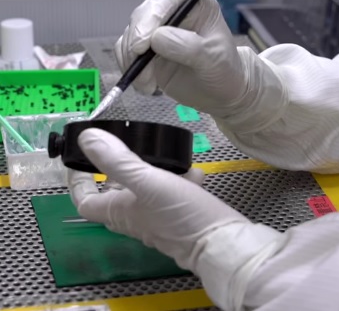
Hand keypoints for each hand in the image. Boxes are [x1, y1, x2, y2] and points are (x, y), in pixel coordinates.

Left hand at [68, 128, 244, 264]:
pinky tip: (195, 172)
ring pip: (148, 187)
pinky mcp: (180, 214)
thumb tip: (86, 139)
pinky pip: (174, 192)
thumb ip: (118, 160)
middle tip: (130, 145)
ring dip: (157, 169)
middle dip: (123, 166)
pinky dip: (182, 179)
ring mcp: (159, 216)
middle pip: (117, 190)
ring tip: (172, 156)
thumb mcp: (148, 181)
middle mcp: (135, 216)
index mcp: (119, 211)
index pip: (85, 200)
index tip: (81, 159)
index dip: (78, 181)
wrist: (219, 241)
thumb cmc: (180, 214)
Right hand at [114, 0, 286, 131]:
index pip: (166, 1)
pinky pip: (126, 54)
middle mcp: (173, 13)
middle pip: (142, 16)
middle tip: (137, 62)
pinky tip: (146, 86)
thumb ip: (188, 47)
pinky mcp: (146, 51)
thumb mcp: (214, 58)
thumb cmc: (224, 70)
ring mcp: (157, 32)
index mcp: (194, 4)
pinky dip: (130, 70)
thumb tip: (156, 38)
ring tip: (148, 83)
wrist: (221, 93)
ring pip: (129, 36)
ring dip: (131, 60)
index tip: (142, 43)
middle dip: (135, 41)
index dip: (150, 18)